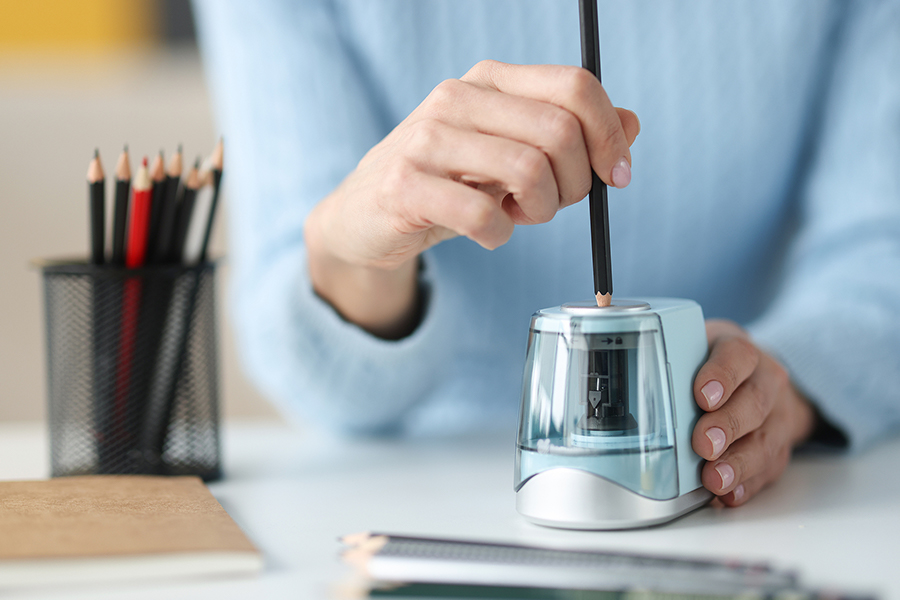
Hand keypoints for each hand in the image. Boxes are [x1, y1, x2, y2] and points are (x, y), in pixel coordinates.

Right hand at [304, 60, 639, 337]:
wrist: (364, 217)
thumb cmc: (446, 185)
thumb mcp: (509, 153)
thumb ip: (567, 136)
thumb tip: (631, 125)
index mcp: (489, 82)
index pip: (575, 86)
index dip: (609, 134)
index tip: (617, 176)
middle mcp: (457, 98)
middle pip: (561, 130)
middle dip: (577, 183)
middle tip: (555, 206)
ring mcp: (427, 140)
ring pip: (530, 170)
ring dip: (542, 211)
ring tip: (518, 217)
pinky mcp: (406, 186)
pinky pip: (485, 217)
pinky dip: (501, 236)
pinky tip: (488, 233)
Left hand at [691, 320, 816, 505]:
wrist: (761, 380)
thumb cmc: (714, 367)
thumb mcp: (696, 349)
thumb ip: (674, 363)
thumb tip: (636, 382)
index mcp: (741, 352)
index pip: (737, 355)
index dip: (722, 376)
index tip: (702, 395)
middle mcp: (766, 382)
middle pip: (753, 402)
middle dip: (727, 426)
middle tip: (703, 443)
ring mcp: (777, 417)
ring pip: (765, 440)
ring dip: (738, 463)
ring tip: (715, 478)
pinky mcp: (778, 449)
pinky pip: (768, 470)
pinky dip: (747, 485)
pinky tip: (729, 494)